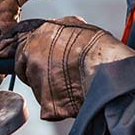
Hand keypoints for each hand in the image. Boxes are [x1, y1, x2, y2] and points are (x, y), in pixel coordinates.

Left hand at [0, 17, 134, 120]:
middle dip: (37, 74)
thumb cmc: (101, 48)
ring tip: (74, 85)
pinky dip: (59, 106)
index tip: (38, 62)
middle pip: (25, 67)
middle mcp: (32, 52)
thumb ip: (62, 34)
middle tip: (58, 77)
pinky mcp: (43, 99)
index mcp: (41, 32)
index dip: (32, 57)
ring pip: (38, 87)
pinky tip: (75, 97)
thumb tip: (60, 38)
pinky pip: (48, 106)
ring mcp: (36, 76)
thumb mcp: (80, 28)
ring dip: (50, 90)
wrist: (110, 70)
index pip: (24, 46)